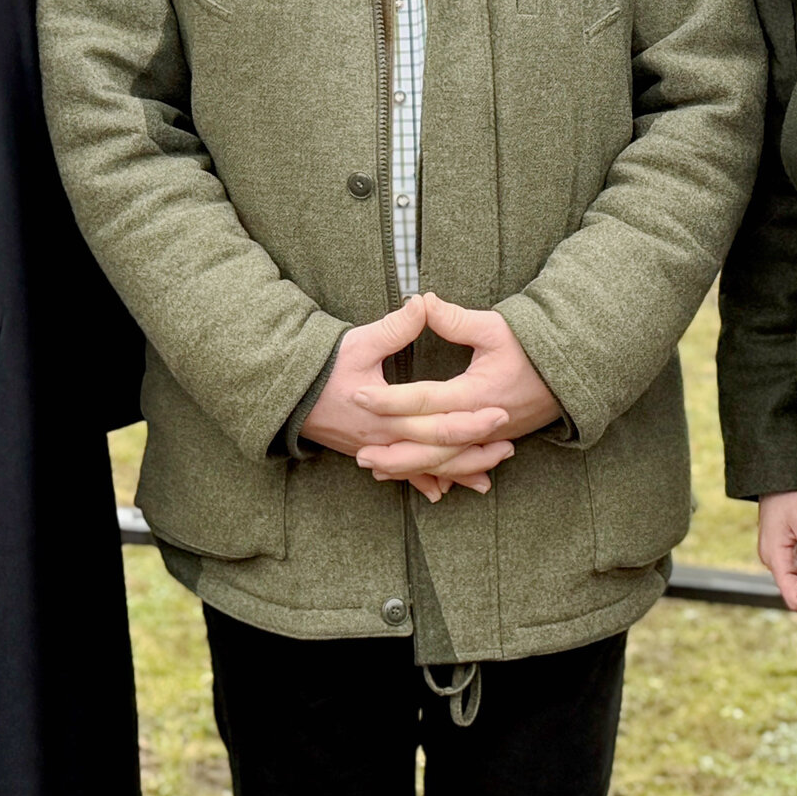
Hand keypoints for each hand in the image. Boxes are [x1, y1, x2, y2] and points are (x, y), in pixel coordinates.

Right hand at [301, 297, 511, 501]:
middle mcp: (386, 439)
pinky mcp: (370, 452)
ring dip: (456, 473)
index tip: (502, 413)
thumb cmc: (324, 367)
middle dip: (476, 452)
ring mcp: (377, 450)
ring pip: (423, 469)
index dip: (473, 421)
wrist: (287, 395)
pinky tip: (443, 492)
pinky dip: (424, 482)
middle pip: (439, 454)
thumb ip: (396, 328)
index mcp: (389, 414)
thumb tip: (423, 303)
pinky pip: (402, 473)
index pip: (440, 423)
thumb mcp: (360, 342)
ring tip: (488, 477)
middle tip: (510, 445)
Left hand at [349, 295, 562, 488]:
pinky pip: (456, 464)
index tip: (359, 395)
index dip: (390, 398)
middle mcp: (480, 421)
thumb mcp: (496, 328)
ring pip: (442, 461)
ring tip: (372, 469)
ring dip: (406, 467)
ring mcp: (487, 437)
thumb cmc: (532, 347)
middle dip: (392, 449)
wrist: (572, 372)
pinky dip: (430, 472)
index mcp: (476, 392)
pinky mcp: (491, 442)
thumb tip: (422, 301)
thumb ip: (456, 320)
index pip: (424, 399)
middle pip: (429, 443)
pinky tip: (407, 476)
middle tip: (357, 452)